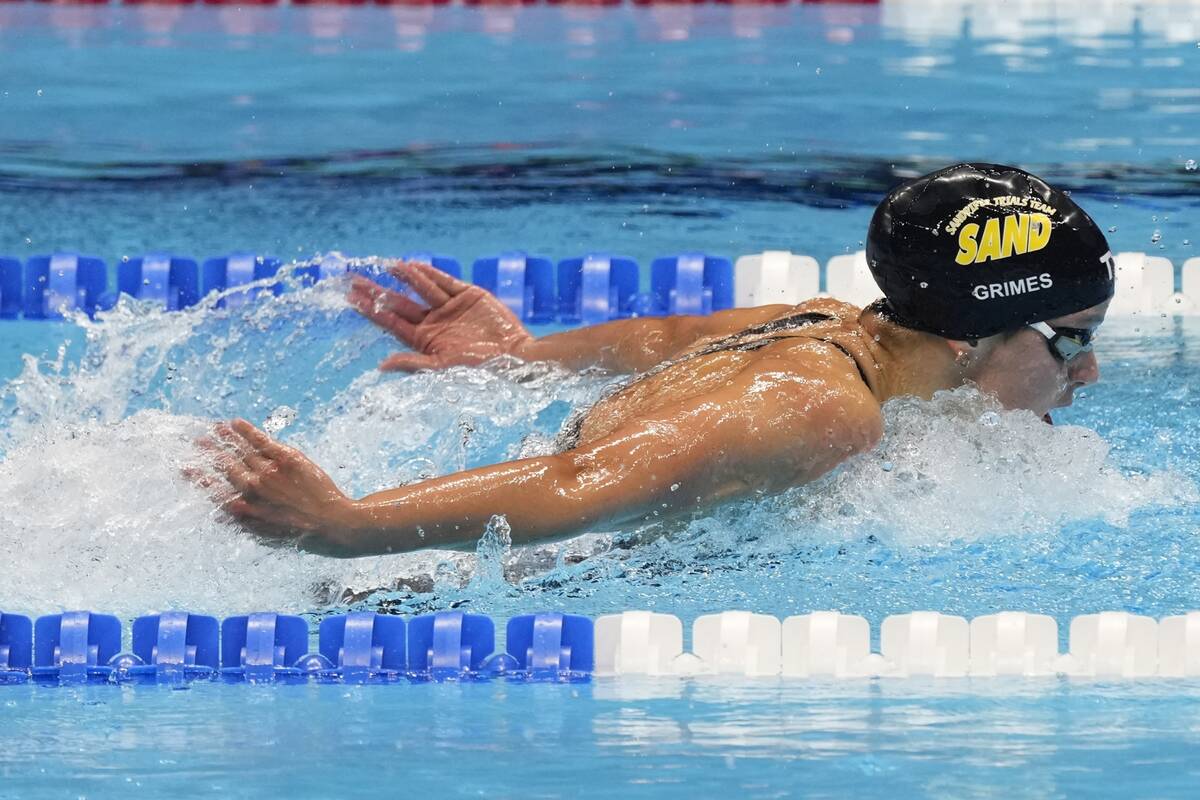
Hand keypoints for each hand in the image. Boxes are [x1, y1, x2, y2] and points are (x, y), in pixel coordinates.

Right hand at [196, 419, 360, 555]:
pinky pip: (262, 441)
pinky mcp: (288, 459)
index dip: (198, 477)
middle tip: (196, 441)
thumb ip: (244, 520)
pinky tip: (235, 423)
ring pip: (241, 450)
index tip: (184, 467)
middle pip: (225, 465)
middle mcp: (253, 488)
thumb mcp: (266, 533)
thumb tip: (224, 512)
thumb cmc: (300, 532)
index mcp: (245, 508)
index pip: (214, 489)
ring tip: (213, 428)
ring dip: (225, 438)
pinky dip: (246, 431)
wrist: (332, 524)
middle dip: (209, 452)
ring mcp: (270, 471)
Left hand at [347, 260, 534, 371]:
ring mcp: (450, 308)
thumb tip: (381, 366)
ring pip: (421, 288)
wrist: (516, 355)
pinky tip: (412, 266)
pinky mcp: (468, 295)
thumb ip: (414, 363)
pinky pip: (445, 282)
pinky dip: (429, 274)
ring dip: (404, 278)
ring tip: (386, 266)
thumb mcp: (444, 366)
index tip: (351, 298)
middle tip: (354, 279)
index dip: (371, 310)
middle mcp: (434, 322)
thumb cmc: (480, 368)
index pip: (391, 322)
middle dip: (378, 292)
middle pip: (400, 303)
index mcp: (425, 340)